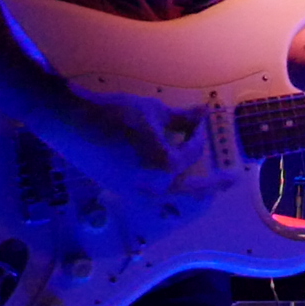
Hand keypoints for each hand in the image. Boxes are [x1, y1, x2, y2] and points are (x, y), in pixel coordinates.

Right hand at [26, 90, 218, 197]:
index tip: (197, 119)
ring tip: (207, 188)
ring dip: (189, 190)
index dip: (197, 132)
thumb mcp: (153, 112)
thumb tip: (203, 113)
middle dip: (213, 185)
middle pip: (191, 189)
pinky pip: (151, 191)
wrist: (72, 123)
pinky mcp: (120, 189)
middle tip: (232, 180)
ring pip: (170, 194)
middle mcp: (153, 186)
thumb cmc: (116, 114)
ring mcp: (135, 191)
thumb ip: (182, 118)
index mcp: (165, 167)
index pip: (191, 151)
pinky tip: (169, 175)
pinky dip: (165, 185)